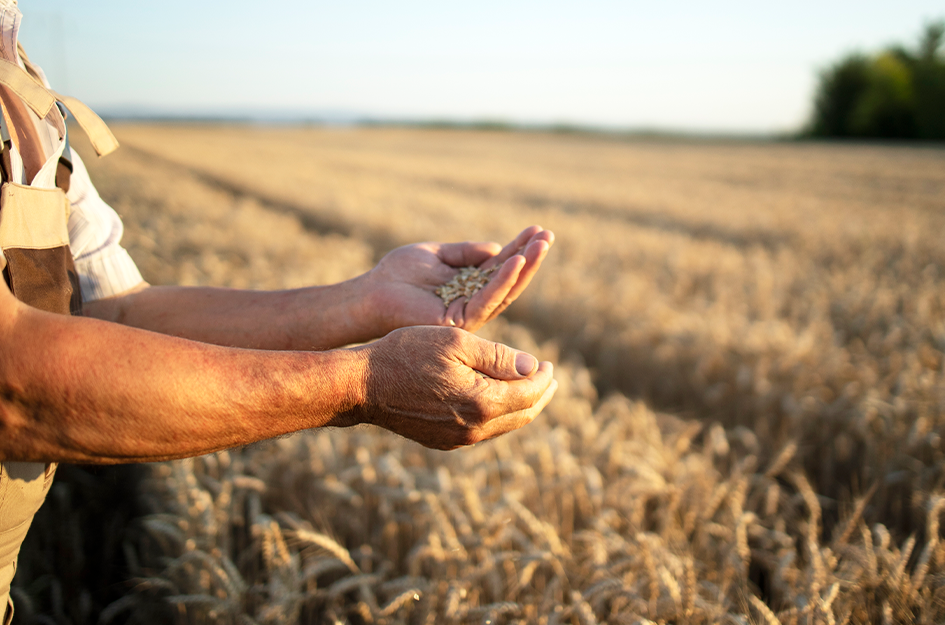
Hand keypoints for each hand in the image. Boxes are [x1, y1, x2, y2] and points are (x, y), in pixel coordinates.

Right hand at [346, 326, 556, 449]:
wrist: (362, 385)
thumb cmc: (407, 354)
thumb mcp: (456, 343)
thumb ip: (499, 357)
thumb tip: (534, 368)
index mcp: (482, 403)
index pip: (529, 393)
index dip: (544, 378)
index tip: (549, 363)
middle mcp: (474, 429)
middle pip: (522, 415)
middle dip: (540, 395)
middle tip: (549, 378)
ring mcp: (457, 440)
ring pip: (504, 426)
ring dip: (521, 406)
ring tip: (528, 388)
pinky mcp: (443, 441)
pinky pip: (483, 431)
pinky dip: (498, 415)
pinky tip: (496, 400)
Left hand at [365, 226, 553, 334]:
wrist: (371, 293)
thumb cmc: (398, 274)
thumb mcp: (437, 254)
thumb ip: (465, 252)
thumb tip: (497, 248)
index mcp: (469, 286)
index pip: (501, 267)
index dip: (520, 248)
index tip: (537, 230)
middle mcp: (473, 302)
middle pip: (510, 280)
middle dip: (530, 258)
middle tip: (548, 236)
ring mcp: (468, 314)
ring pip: (505, 291)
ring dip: (524, 267)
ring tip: (540, 245)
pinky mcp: (459, 321)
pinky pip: (486, 299)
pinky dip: (502, 281)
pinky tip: (515, 261)